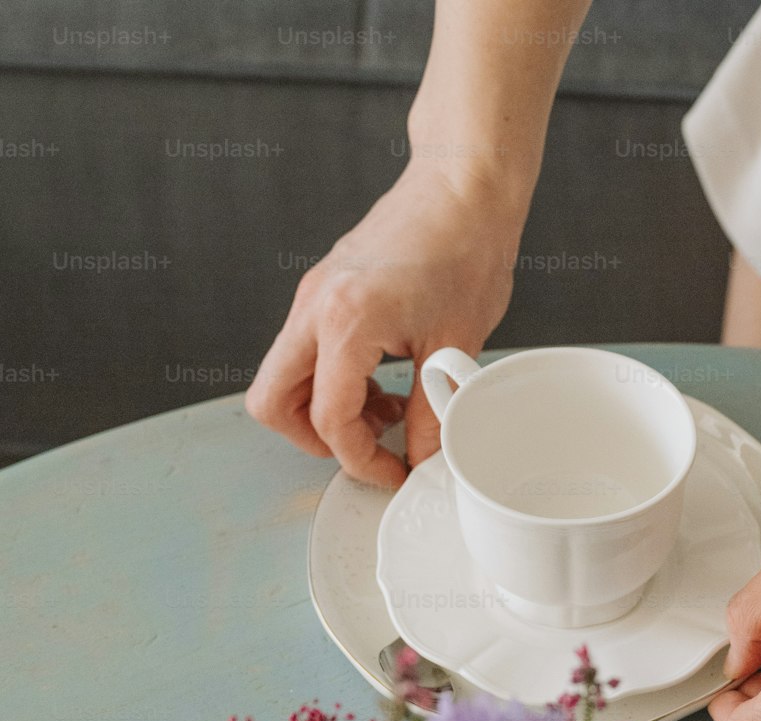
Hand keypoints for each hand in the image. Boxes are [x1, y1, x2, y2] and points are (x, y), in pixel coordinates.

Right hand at [246, 164, 517, 486]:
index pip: (328, 419)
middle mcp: (316, 306)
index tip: (393, 472)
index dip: (360, 460)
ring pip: (282, 376)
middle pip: (271, 401)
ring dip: (321, 409)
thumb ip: (431, 414)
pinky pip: (305, 350)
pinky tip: (382, 381)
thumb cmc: (466, 247)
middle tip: (366, 448)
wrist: (465, 184)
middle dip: (313, 439)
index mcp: (347, 321)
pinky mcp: (324, 289)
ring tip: (384, 412)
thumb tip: (421, 459)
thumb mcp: (456, 347)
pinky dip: (331, 380)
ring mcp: (314, 295)